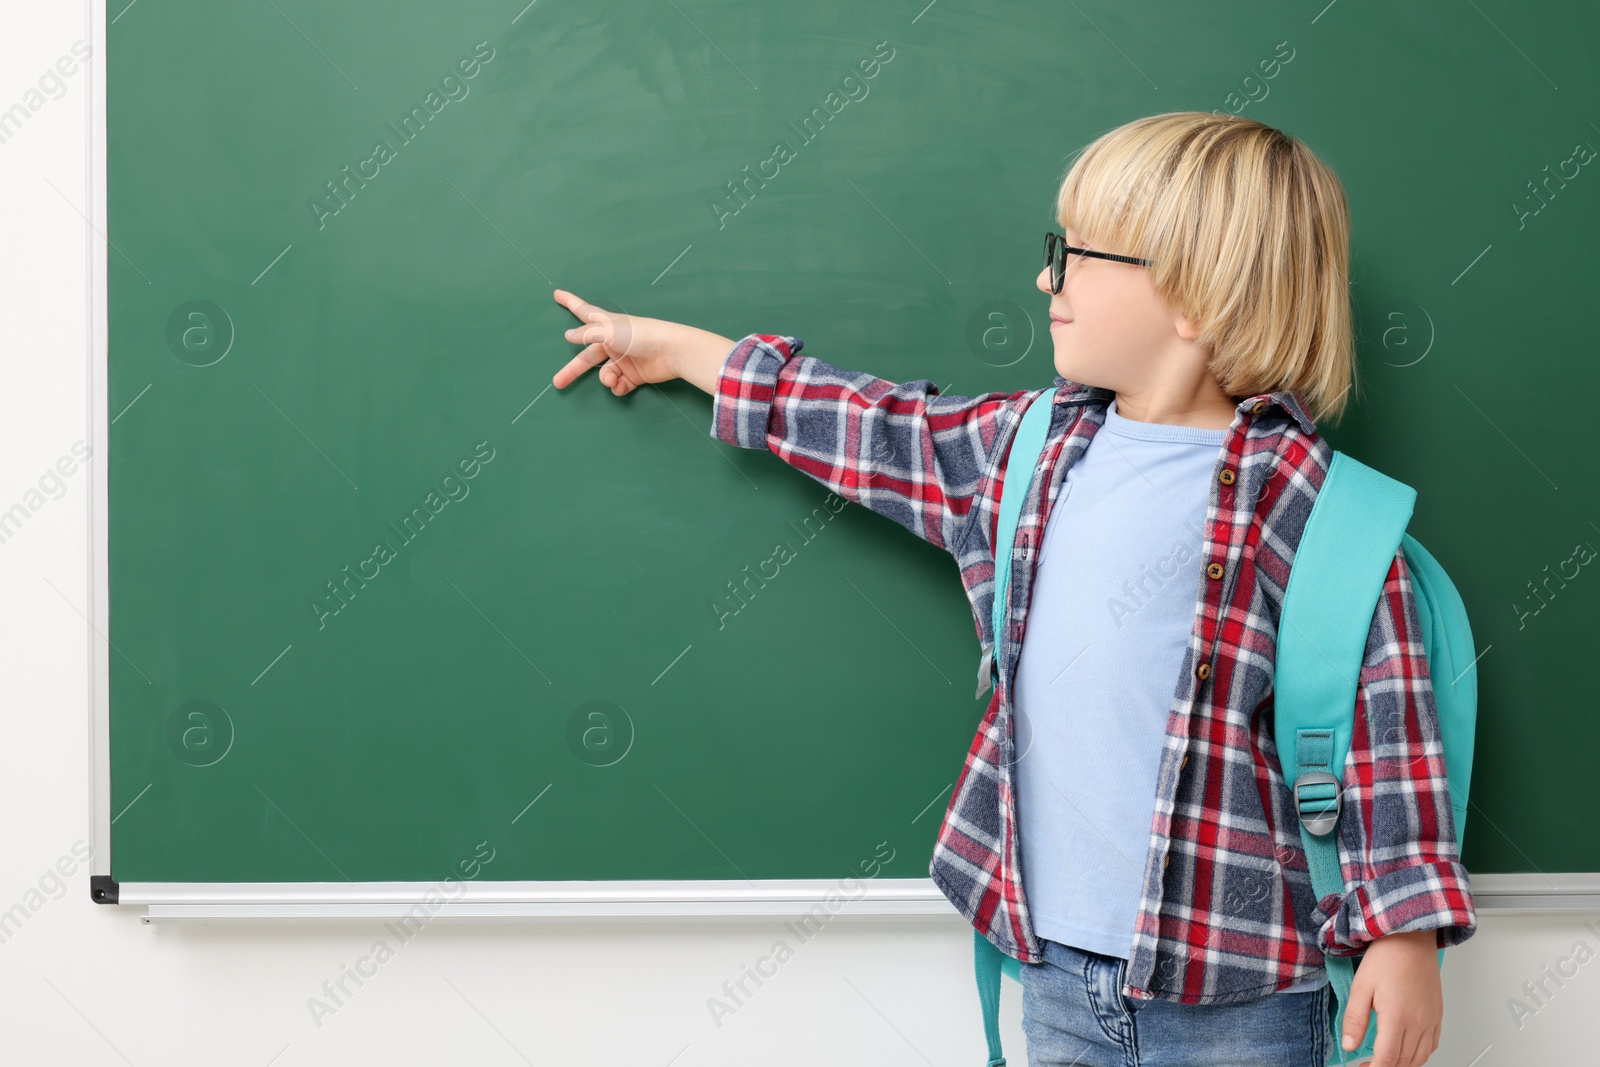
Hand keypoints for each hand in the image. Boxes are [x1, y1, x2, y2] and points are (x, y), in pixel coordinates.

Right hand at [550, 289, 733, 396]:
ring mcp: (623, 360)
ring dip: (605, 379)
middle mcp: (613, 343)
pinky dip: (618, 387)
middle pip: (587, 358)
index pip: (583, 312)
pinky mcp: (634, 376)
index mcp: (606, 326)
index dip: (570, 303)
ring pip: (604, 374)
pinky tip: (621, 385)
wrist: (670, 352)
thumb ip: (587, 334)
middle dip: (572, 370)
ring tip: (612, 380)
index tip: (557, 293)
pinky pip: (619, 385)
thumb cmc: (640, 335)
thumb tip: (568, 336)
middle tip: (557, 382)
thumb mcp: (609, 332)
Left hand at [1341, 929, 1441, 1065]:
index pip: (1387, 1058)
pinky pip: (1432, 1045)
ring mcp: (1431, 1020)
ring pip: (1420, 1057)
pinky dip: (1419, 1055)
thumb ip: (1354, 1019)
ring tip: (1385, 1062)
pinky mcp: (1437, 1015)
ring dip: (1403, 1065)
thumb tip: (1349, 1045)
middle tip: (1367, 1066)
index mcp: (1397, 1017)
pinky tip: (1407, 1051)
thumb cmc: (1386, 957)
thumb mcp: (1361, 986)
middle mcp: (1418, 1022)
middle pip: (1404, 1061)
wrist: (1410, 938)